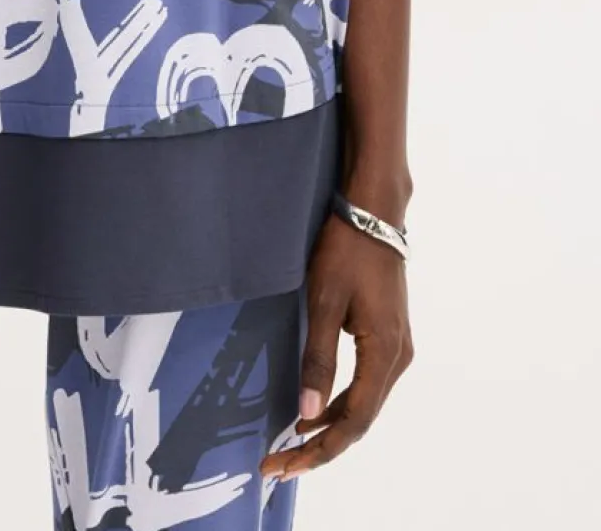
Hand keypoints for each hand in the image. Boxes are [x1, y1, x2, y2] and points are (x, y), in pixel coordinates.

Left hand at [260, 208, 413, 479]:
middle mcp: (398, 359)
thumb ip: (317, 359)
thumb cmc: (346, 251)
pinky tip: (315, 409)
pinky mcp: (388, 336)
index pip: (354, 421)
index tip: (285, 465)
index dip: (320, 449)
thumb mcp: (324, 302)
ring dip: (331, 427)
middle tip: (280, 464)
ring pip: (364, 404)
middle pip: (361, 419)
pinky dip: (341, 403)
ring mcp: (397, 348)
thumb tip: (307, 413)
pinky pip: (366, 384)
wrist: (374, 213)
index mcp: (386, 355)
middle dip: (321, 446)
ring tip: (292, 445)